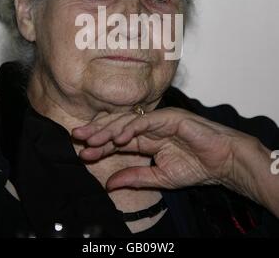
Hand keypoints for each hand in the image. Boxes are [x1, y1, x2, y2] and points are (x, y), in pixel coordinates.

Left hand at [72, 107, 278, 217]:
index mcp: (147, 140)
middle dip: (97, 132)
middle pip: (117, 127)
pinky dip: (131, 128)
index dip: (100, 146)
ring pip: (127, 121)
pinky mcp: (170, 116)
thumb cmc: (196, 167)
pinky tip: (118, 137)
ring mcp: (159, 120)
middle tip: (77, 138)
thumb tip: (110, 183)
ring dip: (108, 129)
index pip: (118, 140)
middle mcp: (150, 127)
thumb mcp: (160, 177)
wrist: (222, 162)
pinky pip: (146, 121)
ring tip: (91, 139)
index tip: (82, 152)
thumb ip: (135, 178)